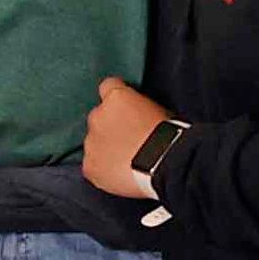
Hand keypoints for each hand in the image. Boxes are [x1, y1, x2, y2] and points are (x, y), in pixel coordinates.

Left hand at [80, 75, 169, 198]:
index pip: (108, 86)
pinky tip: (120, 173)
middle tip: (129, 139)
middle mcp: (97, 116)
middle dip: (110, 126)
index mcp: (116, 97)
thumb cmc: (168, 136)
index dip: (118, 98)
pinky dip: (103, 169)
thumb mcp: (159, 110)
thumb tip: (137, 115)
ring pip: (94, 142)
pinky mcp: (89, 166)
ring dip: (106, 147)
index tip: (126, 107)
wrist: (164, 164)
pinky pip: (93, 165)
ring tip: (127, 160)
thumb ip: (139, 108)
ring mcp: (91, 142)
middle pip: (99, 117)